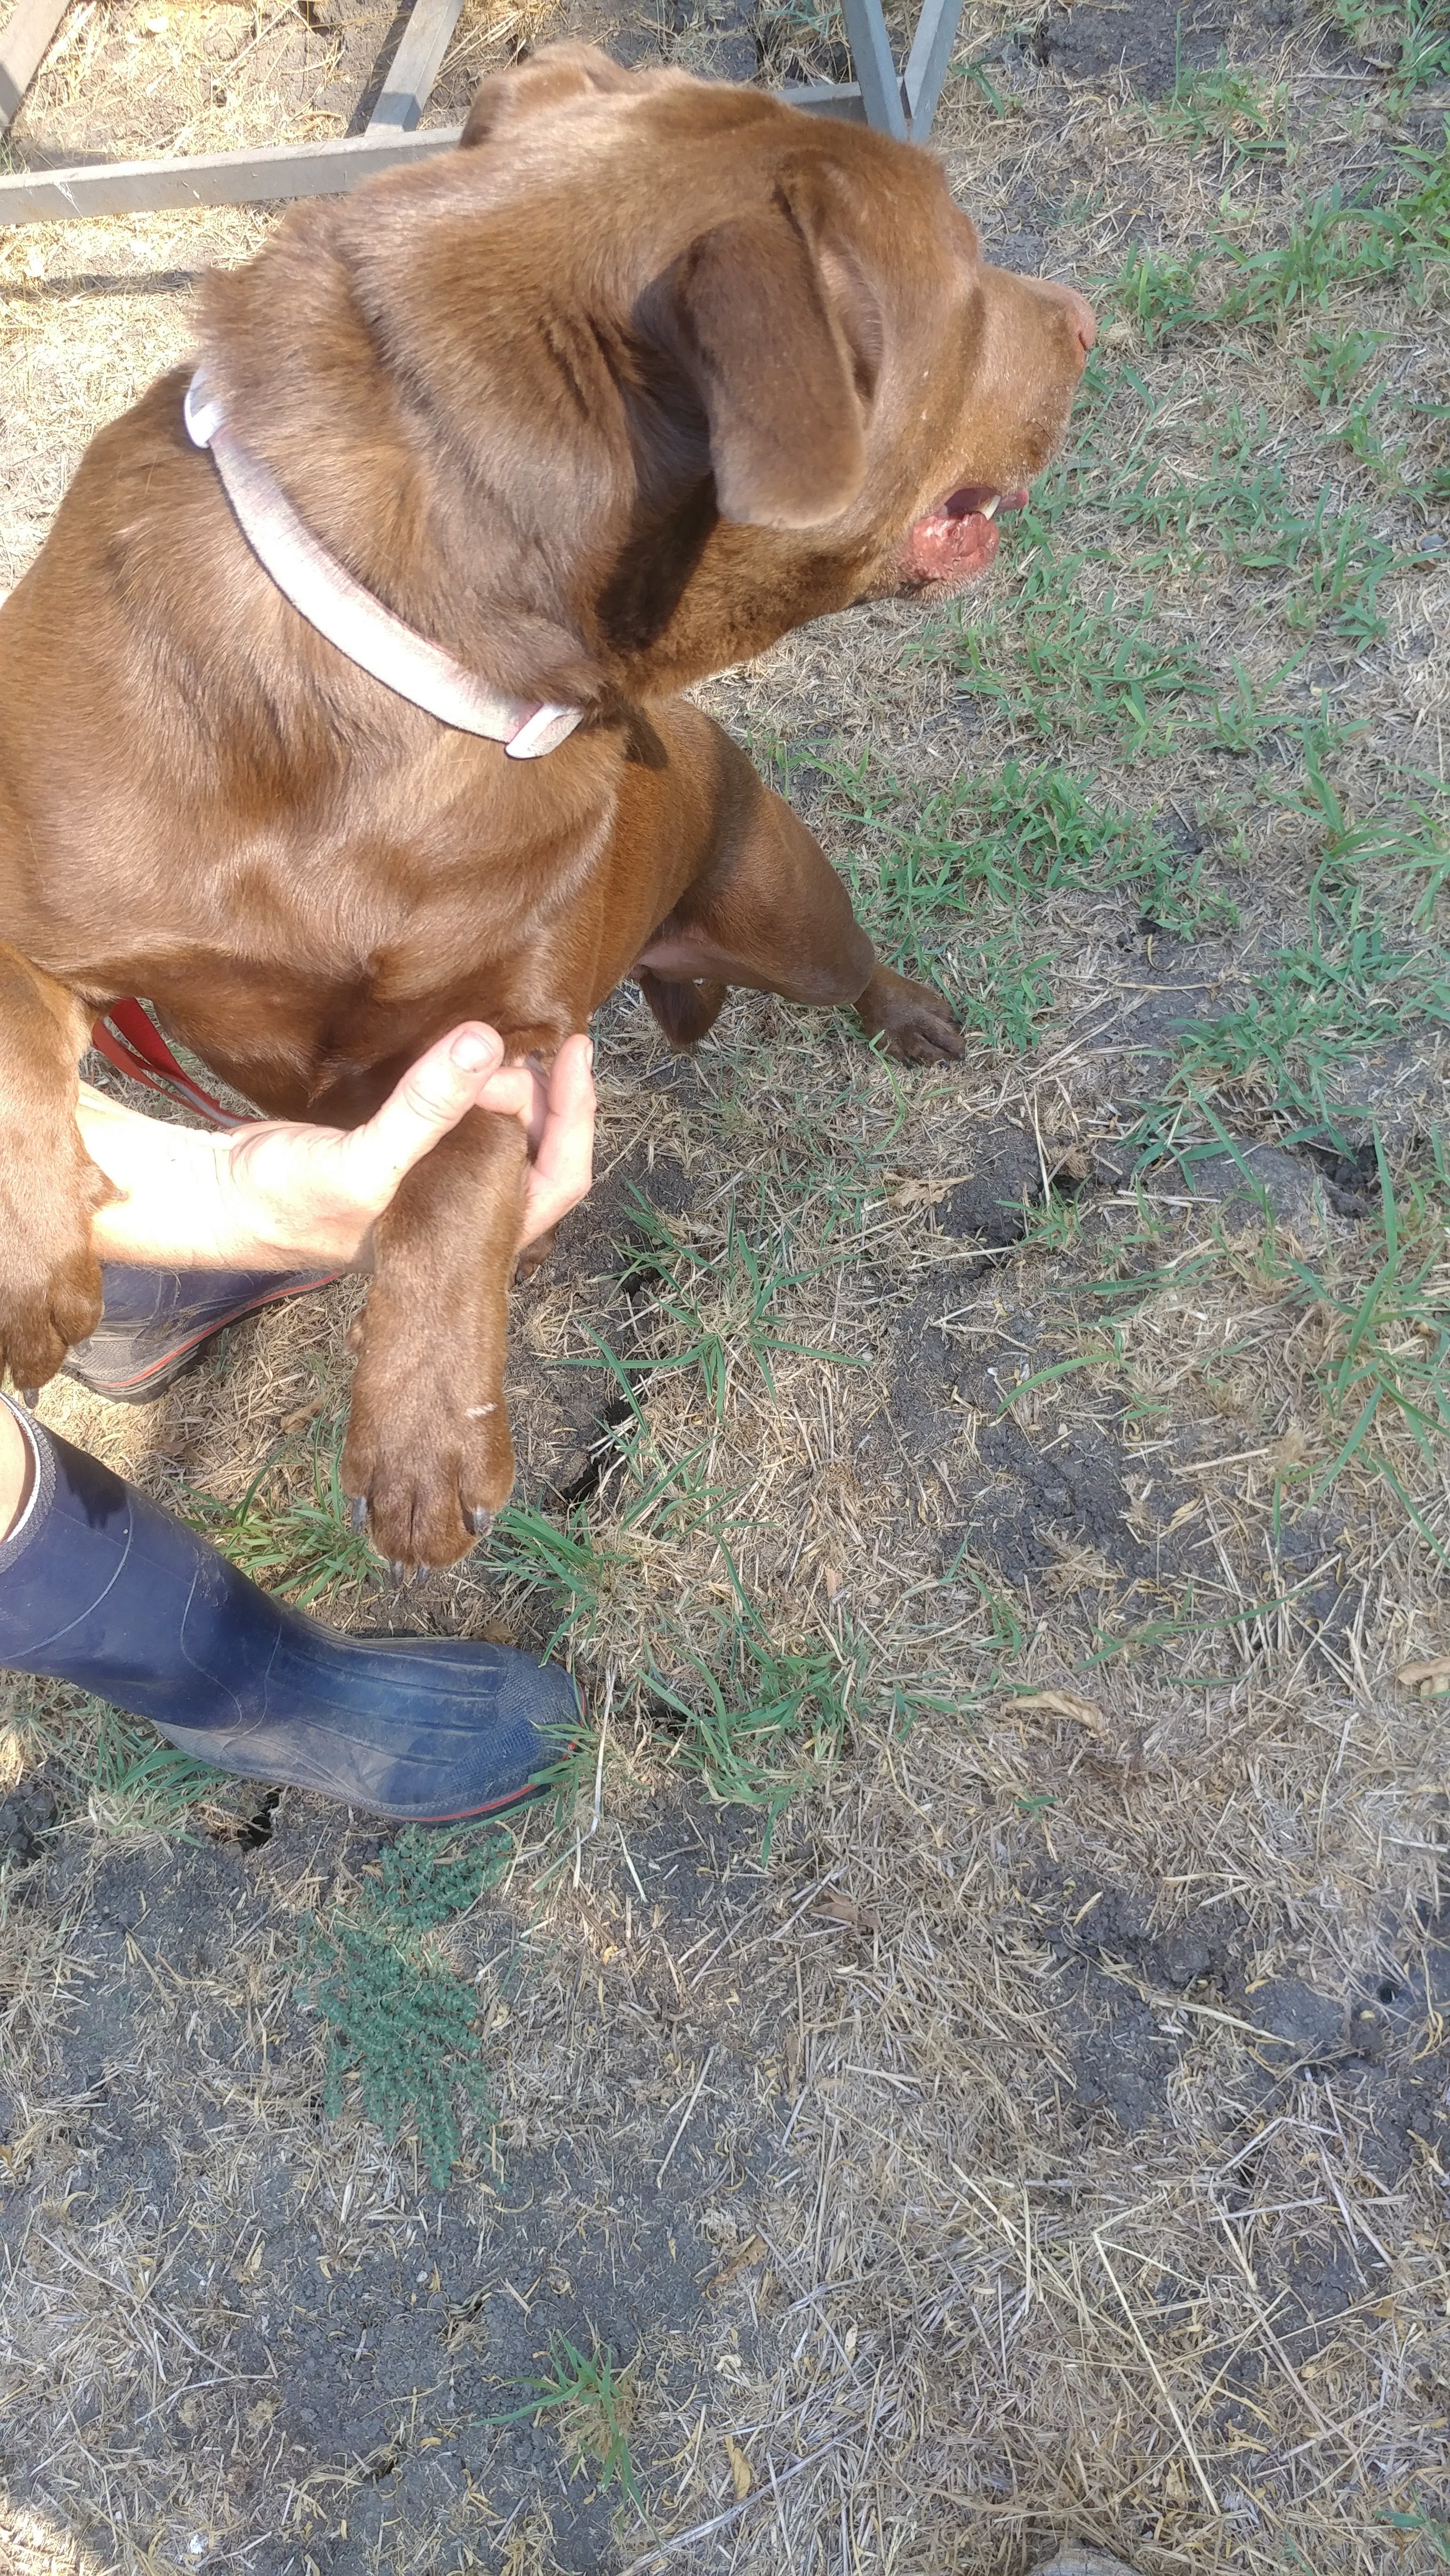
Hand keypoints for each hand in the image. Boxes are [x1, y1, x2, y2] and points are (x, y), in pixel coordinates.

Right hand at [78, 1026, 596, 1270]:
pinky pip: (452, 1107)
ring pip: (494, 1123)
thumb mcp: (363, 1162)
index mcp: (472, 1228)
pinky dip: (462, 1073)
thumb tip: (485, 1047)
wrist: (218, 1198)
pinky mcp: (400, 1147)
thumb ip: (426, 1110)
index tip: (575, 1049)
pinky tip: (461, 1036)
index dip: (576, 1115)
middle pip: (533, 1145)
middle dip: (543, 1086)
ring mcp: (433, 1177)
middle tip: (533, 1026)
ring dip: (504, 1076)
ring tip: (511, 1022)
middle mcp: (464, 1206)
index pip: (558, 1177)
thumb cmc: (286, 1203)